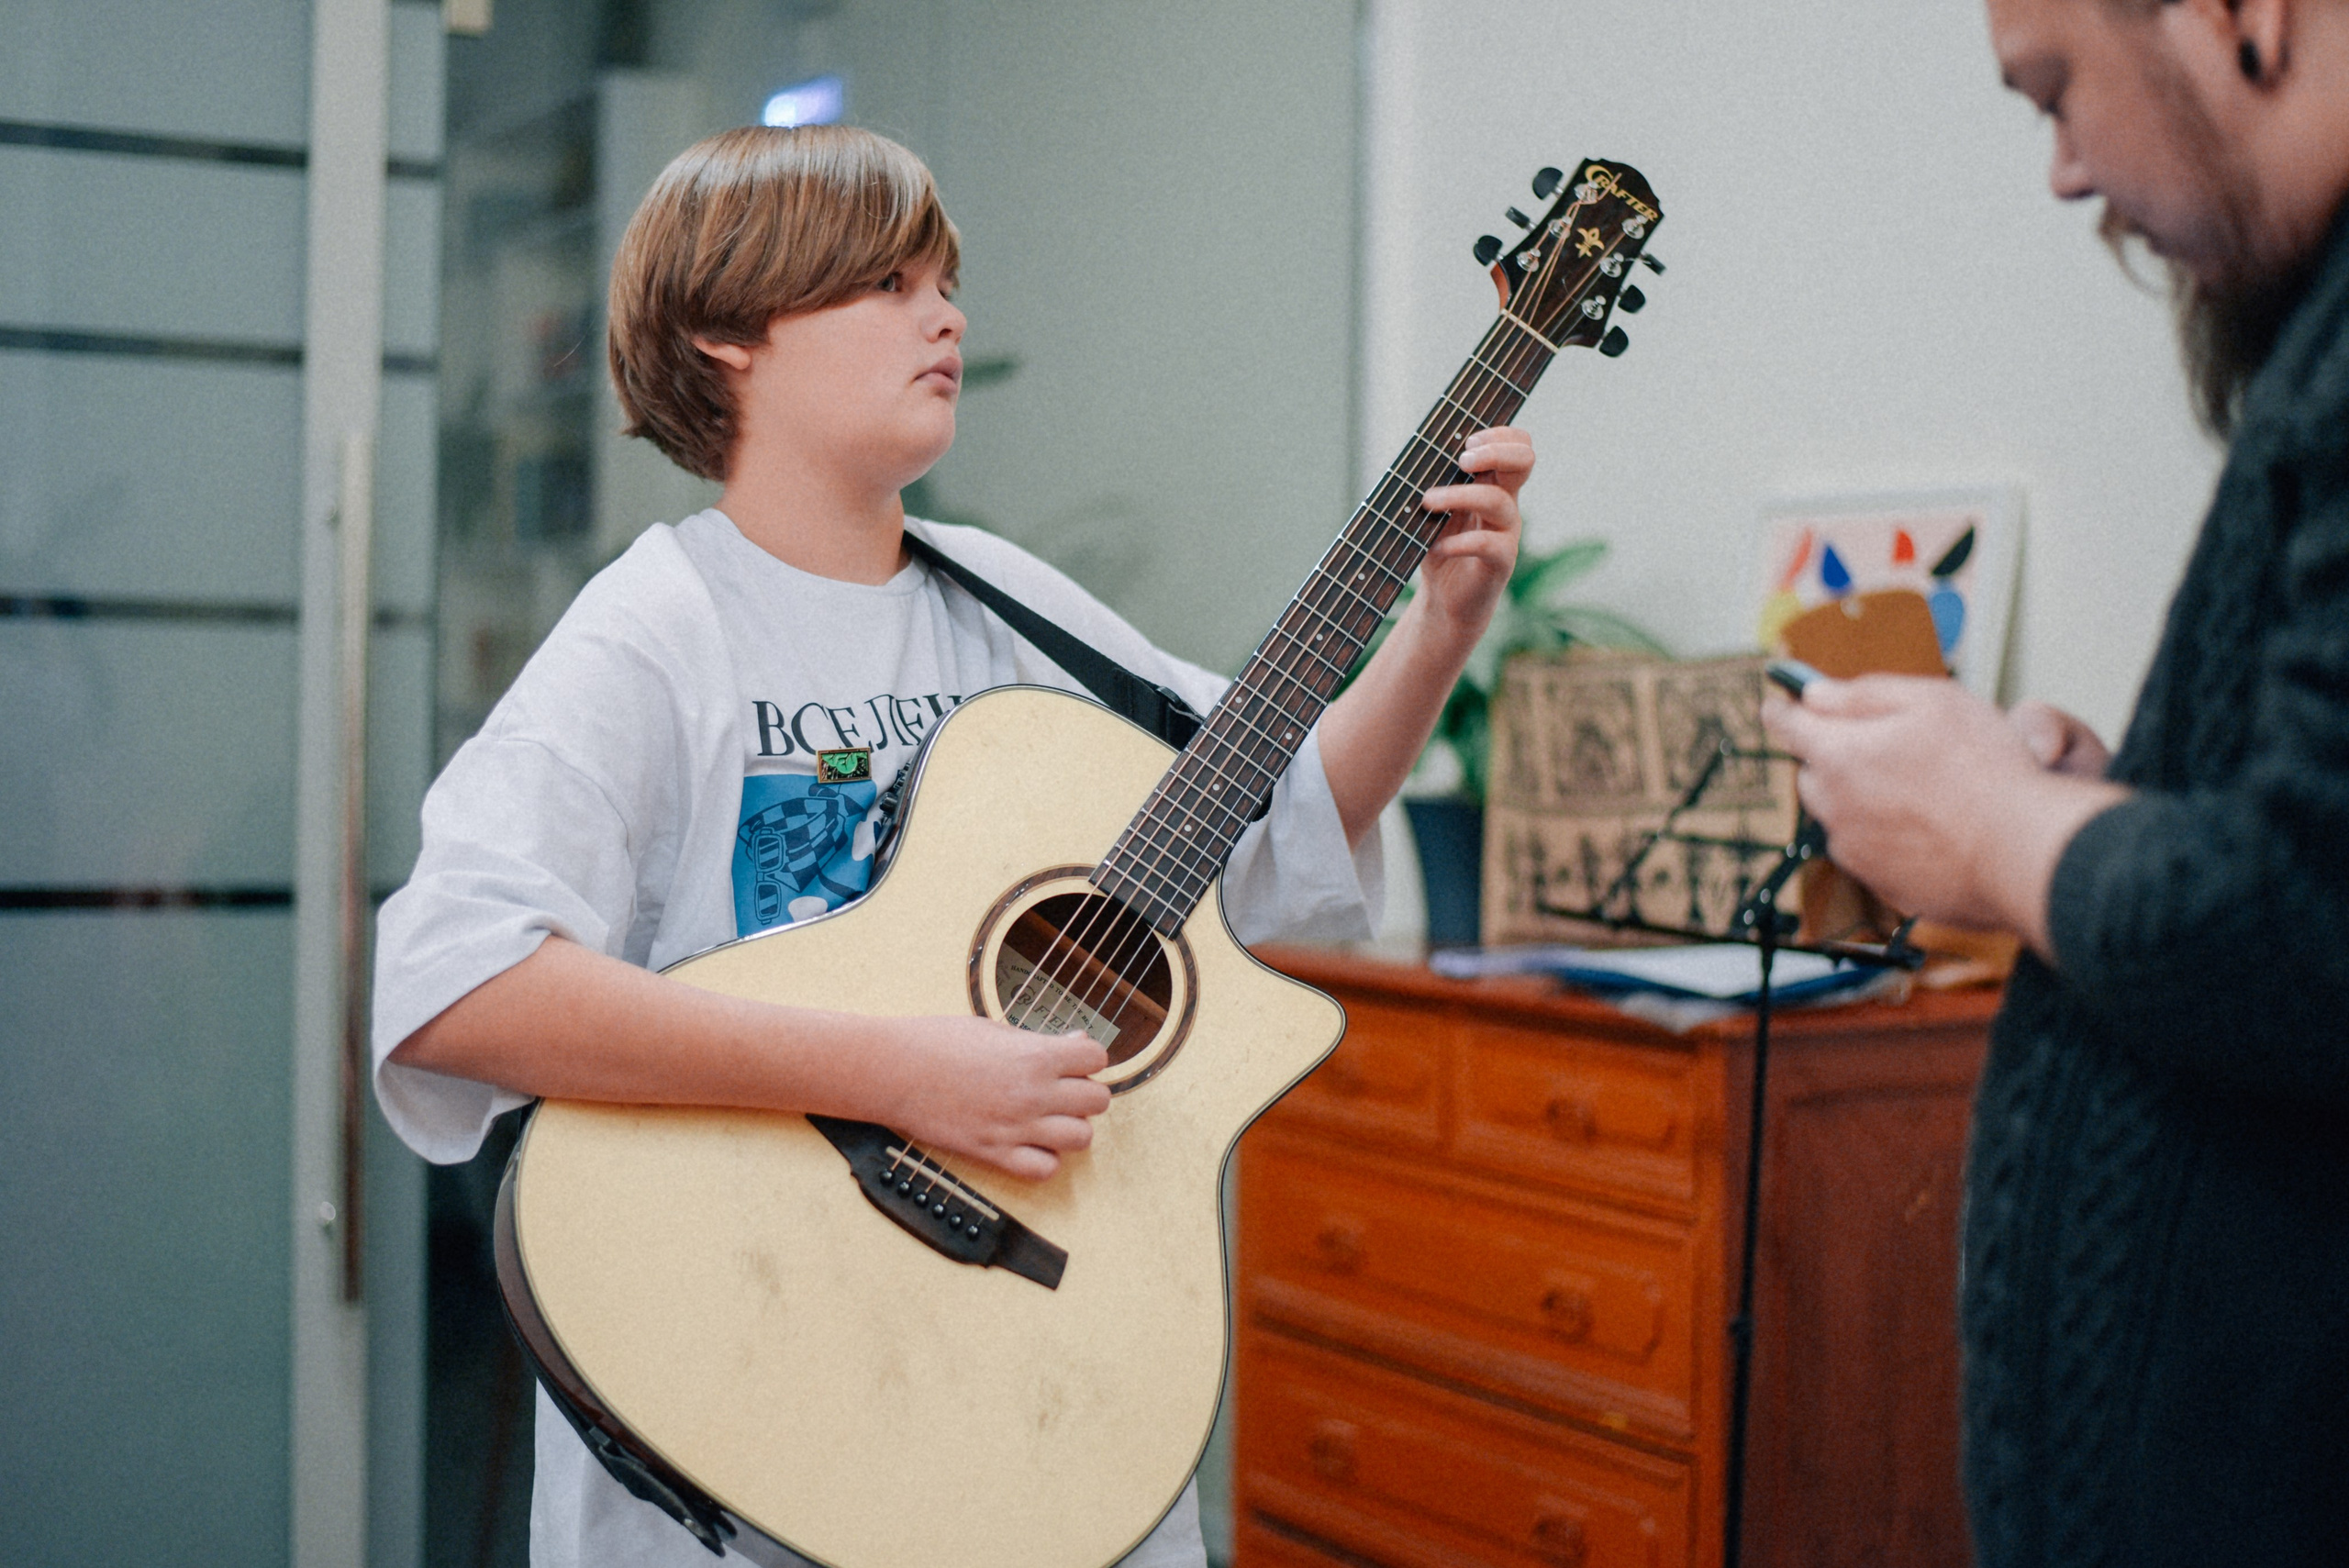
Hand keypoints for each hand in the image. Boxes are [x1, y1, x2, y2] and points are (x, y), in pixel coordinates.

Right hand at [873, 1015, 1111, 1180]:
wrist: (893, 1070)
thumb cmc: (937, 1042)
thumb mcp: (994, 1029)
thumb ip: (1039, 1041)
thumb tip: (1076, 1044)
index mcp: (1034, 1055)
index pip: (1096, 1058)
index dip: (1087, 1059)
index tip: (1072, 1060)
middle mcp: (1033, 1093)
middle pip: (1098, 1101)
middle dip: (1084, 1093)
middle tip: (1062, 1089)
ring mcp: (1016, 1127)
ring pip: (1081, 1138)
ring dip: (1070, 1127)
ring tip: (1048, 1117)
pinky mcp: (994, 1153)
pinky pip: (1045, 1169)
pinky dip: (1044, 1159)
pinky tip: (1030, 1143)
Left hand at [1413, 425, 1531, 649]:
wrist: (1446, 601)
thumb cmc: (1439, 549)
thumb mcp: (1434, 511)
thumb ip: (1433, 484)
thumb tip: (1410, 458)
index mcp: (1494, 485)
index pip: (1517, 445)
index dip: (1498, 435)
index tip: (1465, 444)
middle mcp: (1507, 504)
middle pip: (1524, 461)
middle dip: (1494, 452)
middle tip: (1461, 462)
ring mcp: (1507, 532)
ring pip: (1498, 500)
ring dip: (1459, 495)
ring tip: (1428, 502)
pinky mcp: (1501, 562)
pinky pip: (1489, 544)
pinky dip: (1460, 541)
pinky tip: (1438, 546)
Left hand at [1762, 676, 2126, 949]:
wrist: (2023, 853)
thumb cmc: (1986, 773)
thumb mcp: (1932, 702)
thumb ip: (1864, 694)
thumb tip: (1817, 694)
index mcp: (1839, 756)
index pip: (1787, 726)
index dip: (1783, 710)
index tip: (1779, 705)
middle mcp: (1835, 808)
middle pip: (1814, 774)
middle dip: (1834, 757)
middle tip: (1881, 747)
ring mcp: (1856, 852)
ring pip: (1841, 816)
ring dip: (1862, 799)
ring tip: (1920, 790)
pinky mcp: (1882, 884)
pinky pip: (1871, 852)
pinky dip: (1888, 837)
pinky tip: (1930, 828)